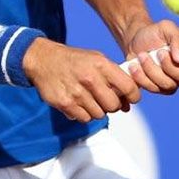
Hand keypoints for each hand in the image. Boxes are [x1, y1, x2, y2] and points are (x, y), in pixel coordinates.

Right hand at [23, 38, 140, 121]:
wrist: (44, 60)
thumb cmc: (75, 61)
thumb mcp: (97, 59)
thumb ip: (115, 78)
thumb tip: (129, 103)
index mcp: (101, 65)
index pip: (128, 87)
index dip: (133, 96)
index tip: (130, 99)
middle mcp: (90, 78)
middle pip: (113, 105)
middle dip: (112, 105)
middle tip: (105, 99)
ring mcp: (77, 92)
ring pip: (99, 114)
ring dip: (97, 110)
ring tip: (89, 99)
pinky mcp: (65, 103)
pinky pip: (84, 118)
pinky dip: (83, 114)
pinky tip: (78, 102)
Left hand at [124, 20, 178, 94]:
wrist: (135, 40)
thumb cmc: (155, 32)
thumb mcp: (166, 28)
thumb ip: (177, 39)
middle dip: (170, 66)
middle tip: (159, 52)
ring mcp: (174, 82)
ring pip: (168, 84)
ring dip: (152, 69)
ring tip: (142, 55)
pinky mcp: (158, 88)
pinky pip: (153, 88)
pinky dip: (142, 76)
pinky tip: (135, 65)